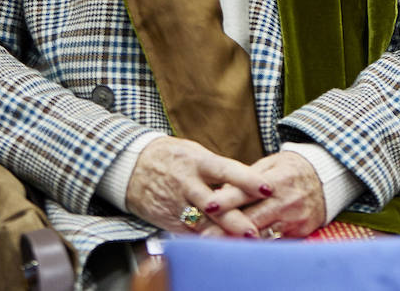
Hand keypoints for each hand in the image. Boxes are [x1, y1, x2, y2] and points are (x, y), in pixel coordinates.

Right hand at [124, 136, 271, 236]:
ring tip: (242, 244)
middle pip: (215, 205)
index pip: (227, 170)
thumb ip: (219, 170)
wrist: (132, 165)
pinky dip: (205, 240)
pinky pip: (189, 233)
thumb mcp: (195, 154)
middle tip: (255, 231)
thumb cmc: (172, 157)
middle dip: (235, 220)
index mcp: (198, 161)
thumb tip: (247, 183)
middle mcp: (187, 183)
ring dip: (222, 235)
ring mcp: (176, 203)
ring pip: (202, 223)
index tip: (267, 189)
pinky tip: (221, 246)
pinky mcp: (168, 219)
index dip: (248, 180)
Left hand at [202, 151, 325, 238]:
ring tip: (216, 245)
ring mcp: (294, 218)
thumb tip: (219, 191)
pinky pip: (274, 241)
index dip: (228, 199)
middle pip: (252, 218)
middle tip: (203, 235)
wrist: (326, 179)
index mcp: (278, 179)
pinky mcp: (300, 232)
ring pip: (261, 234)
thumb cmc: (290, 169)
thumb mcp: (271, 164)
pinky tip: (241, 248)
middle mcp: (287, 200)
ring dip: (239, 240)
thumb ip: (246, 177)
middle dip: (227, 227)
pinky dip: (257, 244)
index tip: (208, 205)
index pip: (248, 190)